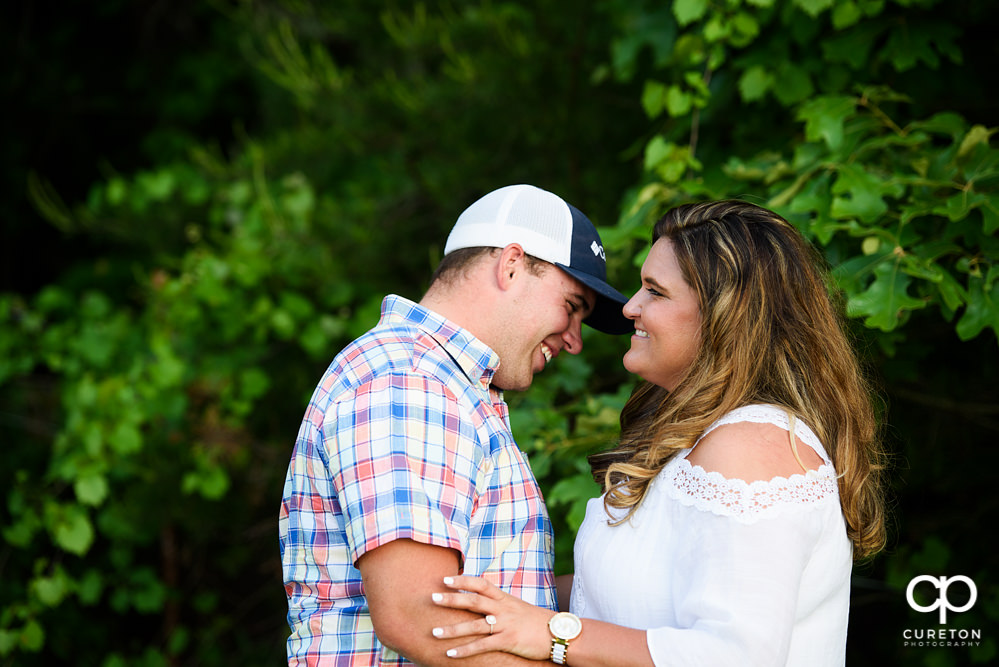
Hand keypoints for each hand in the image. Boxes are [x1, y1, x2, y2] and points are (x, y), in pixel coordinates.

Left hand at [430, 575, 555, 659]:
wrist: (558, 633)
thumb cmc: (536, 621)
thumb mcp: (517, 607)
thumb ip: (500, 604)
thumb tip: (482, 603)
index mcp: (504, 598)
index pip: (481, 584)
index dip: (463, 580)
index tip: (445, 579)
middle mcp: (502, 609)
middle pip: (473, 600)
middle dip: (452, 599)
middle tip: (432, 597)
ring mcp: (505, 624)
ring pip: (474, 625)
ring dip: (452, 629)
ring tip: (434, 632)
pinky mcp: (508, 641)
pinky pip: (482, 645)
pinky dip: (465, 649)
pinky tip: (450, 653)